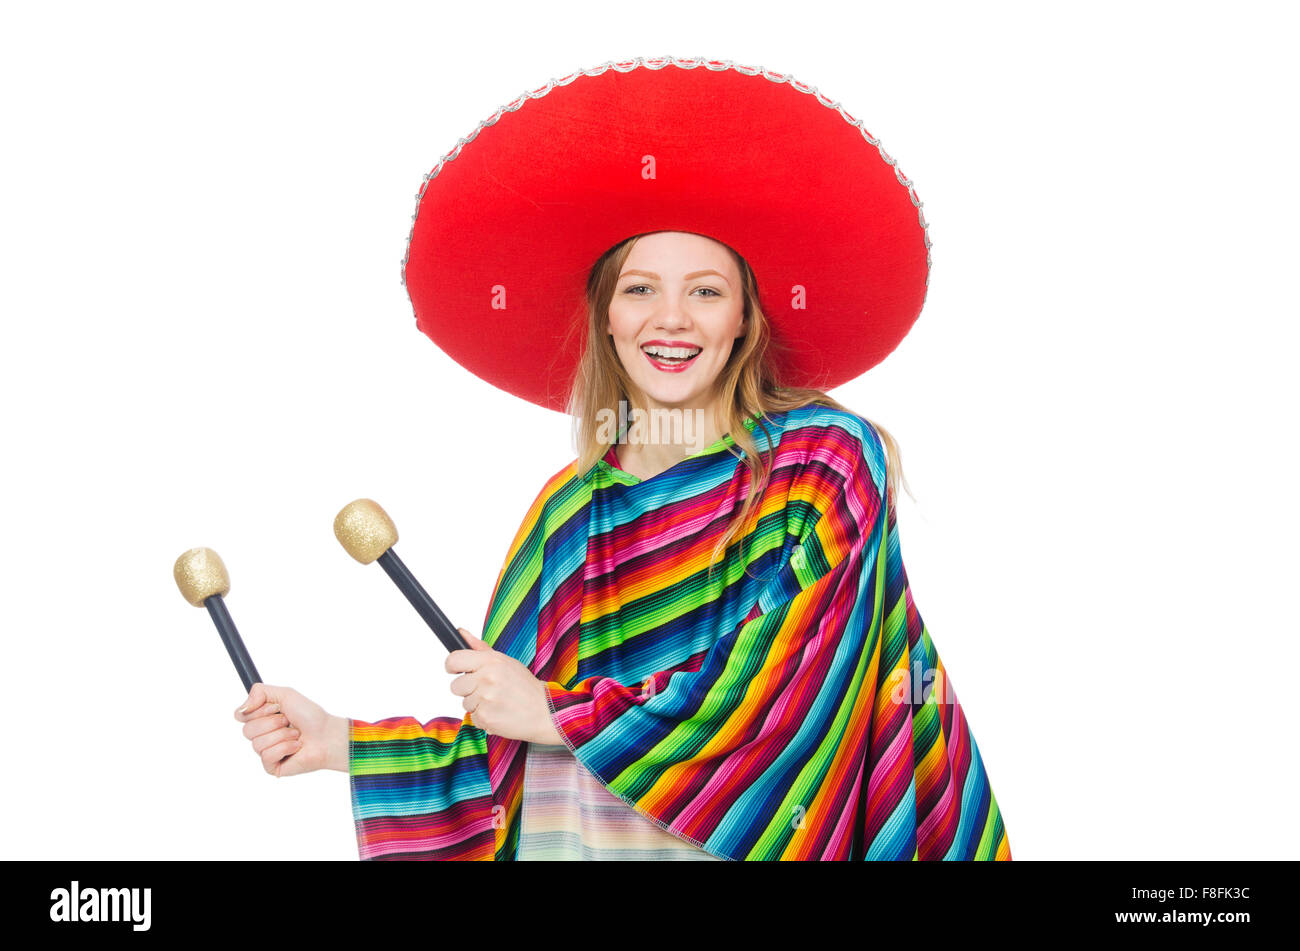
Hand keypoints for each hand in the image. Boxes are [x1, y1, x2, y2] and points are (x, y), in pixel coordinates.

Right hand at [233, 683, 349, 776]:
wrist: (327, 735)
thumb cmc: (310, 716)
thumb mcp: (286, 694)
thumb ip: (260, 692)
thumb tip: (240, 710)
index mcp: (262, 718)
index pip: (240, 715)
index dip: (258, 711)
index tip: (275, 708)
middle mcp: (262, 735)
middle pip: (247, 730)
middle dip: (272, 723)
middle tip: (288, 721)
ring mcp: (266, 751)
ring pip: (257, 744)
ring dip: (282, 735)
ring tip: (296, 735)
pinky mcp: (272, 766)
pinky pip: (267, 756)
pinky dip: (284, 748)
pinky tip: (296, 747)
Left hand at [447, 628, 564, 745]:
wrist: (545, 711)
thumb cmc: (525, 686)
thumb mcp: (506, 661)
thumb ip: (480, 648)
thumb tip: (461, 632)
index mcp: (491, 661)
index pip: (454, 659)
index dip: (452, 666)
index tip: (456, 671)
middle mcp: (487, 678)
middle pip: (455, 686)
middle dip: (468, 690)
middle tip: (487, 691)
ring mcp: (486, 698)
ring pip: (464, 704)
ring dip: (477, 705)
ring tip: (497, 702)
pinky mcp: (486, 717)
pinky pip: (473, 718)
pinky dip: (484, 719)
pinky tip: (499, 713)